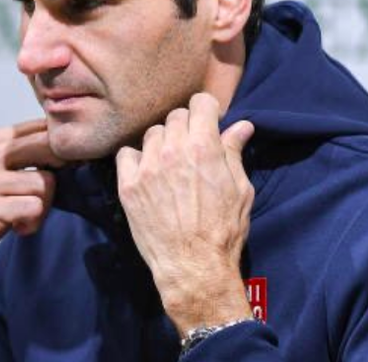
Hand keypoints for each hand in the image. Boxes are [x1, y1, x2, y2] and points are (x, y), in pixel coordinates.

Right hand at [0, 119, 62, 336]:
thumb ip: (13, 158)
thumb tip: (61, 147)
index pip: (36, 127)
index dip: (59, 147)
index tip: (59, 167)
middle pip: (46, 144)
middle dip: (61, 169)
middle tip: (48, 192)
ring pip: (45, 182)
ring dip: (43, 206)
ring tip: (23, 219)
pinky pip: (35, 208)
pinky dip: (33, 223)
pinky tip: (18, 230)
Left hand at [116, 93, 255, 333]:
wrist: (193, 266)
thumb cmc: (223, 230)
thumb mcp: (240, 189)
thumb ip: (234, 153)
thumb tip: (241, 125)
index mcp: (204, 147)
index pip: (199, 102)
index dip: (206, 110)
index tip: (208, 122)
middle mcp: (173, 150)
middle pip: (175, 116)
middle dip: (186, 127)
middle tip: (192, 148)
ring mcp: (147, 167)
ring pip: (152, 134)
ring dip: (163, 143)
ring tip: (170, 165)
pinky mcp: (128, 185)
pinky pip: (126, 154)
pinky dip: (136, 159)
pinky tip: (147, 173)